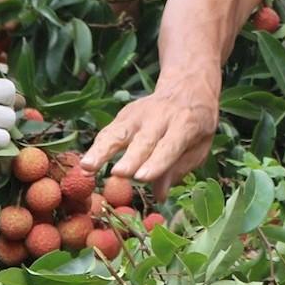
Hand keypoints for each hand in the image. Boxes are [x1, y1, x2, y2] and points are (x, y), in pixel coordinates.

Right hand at [82, 75, 218, 189]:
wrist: (187, 87)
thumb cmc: (195, 125)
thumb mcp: (198, 146)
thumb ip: (178, 169)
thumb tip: (160, 196)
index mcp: (186, 124)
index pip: (171, 145)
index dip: (157, 161)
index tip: (142, 177)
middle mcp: (161, 117)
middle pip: (144, 139)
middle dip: (131, 157)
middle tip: (119, 174)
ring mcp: (139, 113)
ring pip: (118, 132)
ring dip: (102, 150)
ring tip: (88, 167)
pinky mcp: (124, 114)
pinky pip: (109, 132)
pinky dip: (96, 147)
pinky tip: (85, 164)